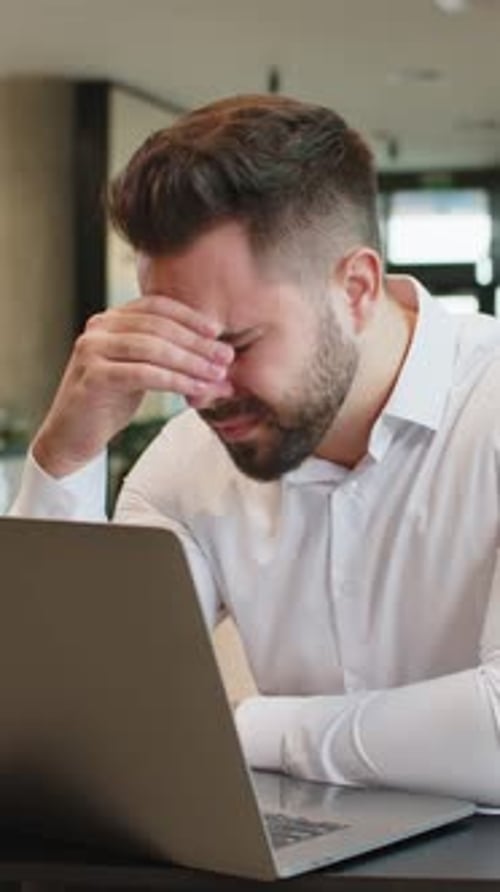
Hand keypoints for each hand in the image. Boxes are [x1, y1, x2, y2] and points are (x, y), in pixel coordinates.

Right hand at [32, 295, 233, 476]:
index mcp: (110, 320)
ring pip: (153, 349)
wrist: (72, 435)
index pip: (156, 305)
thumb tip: (214, 352)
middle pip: (159, 327)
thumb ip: (163, 353)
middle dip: (197, 343)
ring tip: (217, 375)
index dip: (189, 316)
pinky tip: (196, 389)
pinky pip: (143, 374)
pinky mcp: (93, 376)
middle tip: (226, 358)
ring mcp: (92, 350)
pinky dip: (174, 381)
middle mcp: (98, 328)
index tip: (218, 332)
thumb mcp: (139, 369)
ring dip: (191, 362)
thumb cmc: (109, 402)